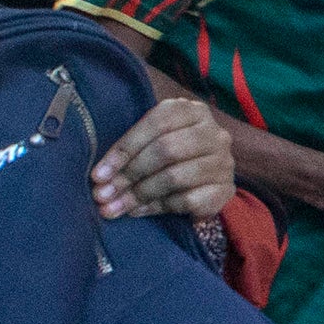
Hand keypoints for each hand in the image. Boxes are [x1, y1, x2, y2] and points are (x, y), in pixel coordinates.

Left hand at [93, 94, 233, 220]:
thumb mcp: (150, 141)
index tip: (98, 175)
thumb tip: (100, 180)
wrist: (202, 182)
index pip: (157, 123)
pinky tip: (139, 211)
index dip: (124, 149)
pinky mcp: (226, 189)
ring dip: (139, 194)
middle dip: (129, 174)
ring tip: (115, 207)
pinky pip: (188, 200)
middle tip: (103, 194)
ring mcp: (224, 162)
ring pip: (175, 177)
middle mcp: (214, 133)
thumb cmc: (167, 157)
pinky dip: (159, 207)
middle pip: (167, 150)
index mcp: (193, 112)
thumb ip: (130, 151)